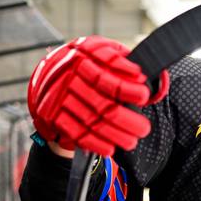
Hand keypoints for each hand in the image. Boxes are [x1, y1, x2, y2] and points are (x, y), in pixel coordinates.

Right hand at [28, 36, 168, 155]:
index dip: (126, 89)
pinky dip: (93, 143)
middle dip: (125, 119)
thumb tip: (149, 78)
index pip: (106, 76)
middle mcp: (68, 75)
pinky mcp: (51, 114)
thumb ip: (126, 63)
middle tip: (143, 129)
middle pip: (100, 103)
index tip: (144, 96)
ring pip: (89, 120)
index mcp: (83, 55)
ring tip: (131, 141)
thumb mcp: (106, 51)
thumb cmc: (88, 62)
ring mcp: (58, 96)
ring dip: (113, 135)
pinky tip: (110, 148)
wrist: (50, 73)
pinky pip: (74, 132)